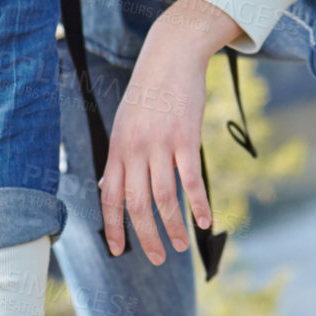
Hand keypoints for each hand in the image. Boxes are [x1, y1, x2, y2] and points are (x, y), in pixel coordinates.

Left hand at [101, 0, 237, 262]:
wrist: (171, 57)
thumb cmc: (150, 92)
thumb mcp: (126, 123)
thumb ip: (123, 156)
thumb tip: (112, 187)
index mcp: (118, 149)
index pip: (109, 197)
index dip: (113, 227)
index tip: (118, 250)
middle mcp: (135, 150)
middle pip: (137, 204)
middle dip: (146, 237)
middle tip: (159, 257)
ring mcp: (160, 145)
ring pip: (164, 198)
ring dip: (173, 227)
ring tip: (182, 245)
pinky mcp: (186, 138)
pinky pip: (191, 180)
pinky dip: (199, 204)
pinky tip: (206, 220)